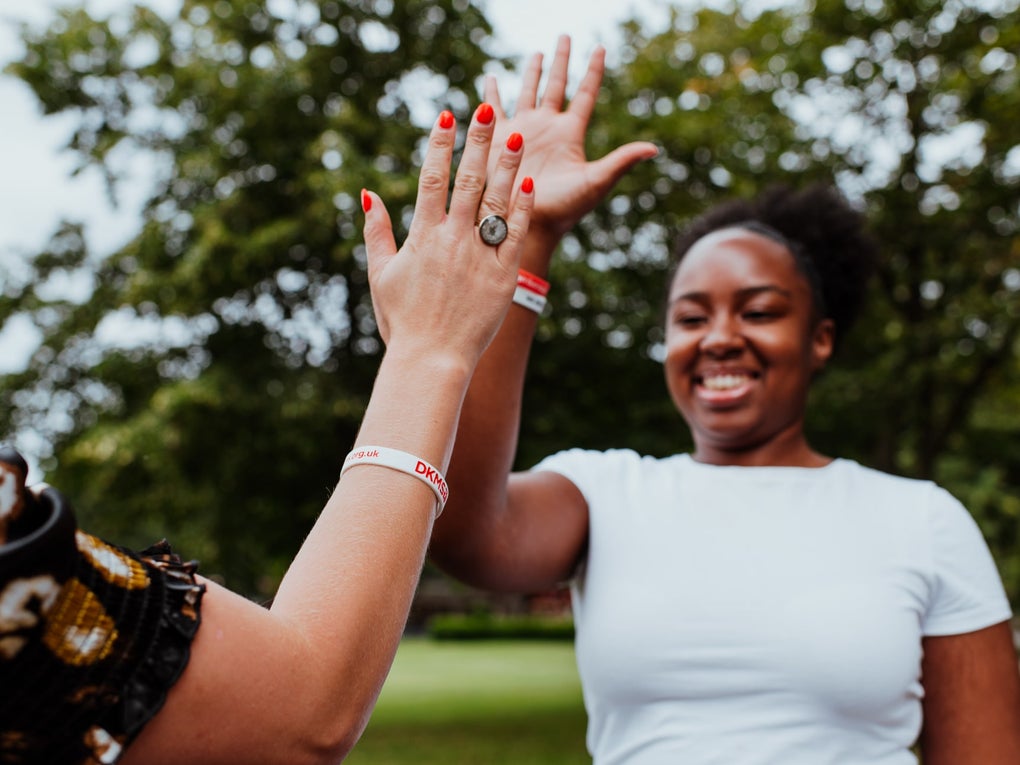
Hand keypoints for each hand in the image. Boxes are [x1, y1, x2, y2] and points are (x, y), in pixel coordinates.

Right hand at [361, 106, 533, 363]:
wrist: (432, 360)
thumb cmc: (403, 321)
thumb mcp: (380, 274)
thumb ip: (377, 231)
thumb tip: (367, 194)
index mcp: (423, 237)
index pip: (432, 179)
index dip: (440, 146)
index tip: (447, 118)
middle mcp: (453, 240)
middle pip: (467, 180)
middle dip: (477, 142)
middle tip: (487, 110)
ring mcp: (480, 256)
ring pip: (495, 201)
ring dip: (505, 166)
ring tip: (515, 136)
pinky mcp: (503, 275)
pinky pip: (515, 233)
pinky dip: (521, 206)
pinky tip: (527, 181)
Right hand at [484, 35, 657, 245]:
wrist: (527, 224)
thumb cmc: (563, 209)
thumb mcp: (595, 182)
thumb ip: (620, 161)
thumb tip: (654, 148)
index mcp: (570, 134)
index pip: (584, 94)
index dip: (593, 71)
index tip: (599, 47)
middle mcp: (548, 128)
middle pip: (557, 85)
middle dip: (562, 61)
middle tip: (566, 36)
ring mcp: (523, 132)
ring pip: (528, 92)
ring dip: (533, 72)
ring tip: (538, 53)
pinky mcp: (498, 140)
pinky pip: (495, 109)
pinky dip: (492, 94)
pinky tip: (491, 78)